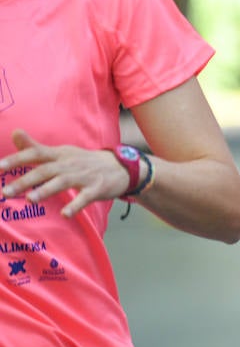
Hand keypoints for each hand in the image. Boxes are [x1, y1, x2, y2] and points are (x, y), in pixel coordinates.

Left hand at [0, 128, 129, 217]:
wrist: (121, 167)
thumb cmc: (84, 161)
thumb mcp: (61, 152)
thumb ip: (36, 147)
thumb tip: (14, 132)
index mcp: (59, 154)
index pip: (35, 154)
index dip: (16, 160)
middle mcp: (70, 163)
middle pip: (45, 170)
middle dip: (24, 181)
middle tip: (5, 192)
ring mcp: (84, 175)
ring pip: (62, 182)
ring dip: (46, 190)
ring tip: (30, 200)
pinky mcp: (97, 188)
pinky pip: (85, 197)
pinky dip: (75, 205)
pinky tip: (65, 214)